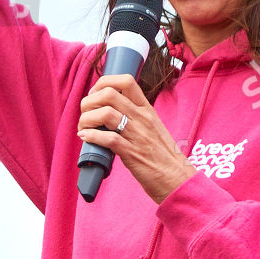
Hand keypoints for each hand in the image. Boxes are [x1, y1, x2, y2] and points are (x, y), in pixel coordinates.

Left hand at [76, 74, 196, 204]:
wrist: (176, 178)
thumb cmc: (162, 156)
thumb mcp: (152, 128)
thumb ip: (134, 117)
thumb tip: (109, 112)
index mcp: (147, 109)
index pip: (126, 81)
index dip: (103, 83)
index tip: (94, 95)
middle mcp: (142, 118)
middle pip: (109, 94)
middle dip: (89, 101)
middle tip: (85, 113)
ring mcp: (137, 134)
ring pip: (105, 113)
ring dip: (87, 119)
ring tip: (83, 128)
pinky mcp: (132, 153)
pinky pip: (108, 138)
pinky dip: (92, 136)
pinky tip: (85, 138)